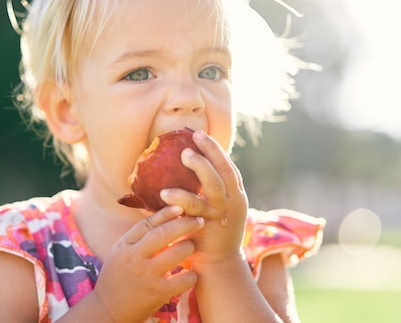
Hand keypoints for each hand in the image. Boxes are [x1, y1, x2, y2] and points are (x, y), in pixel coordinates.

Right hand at [93, 205, 204, 322]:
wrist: (108, 311)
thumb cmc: (117, 278)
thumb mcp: (120, 253)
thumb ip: (137, 237)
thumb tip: (162, 217)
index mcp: (124, 246)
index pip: (148, 223)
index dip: (166, 213)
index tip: (181, 207)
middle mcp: (135, 258)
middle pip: (164, 233)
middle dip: (185, 224)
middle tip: (199, 220)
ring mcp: (147, 276)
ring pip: (177, 253)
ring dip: (189, 247)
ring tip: (192, 246)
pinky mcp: (158, 293)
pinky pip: (183, 279)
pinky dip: (191, 275)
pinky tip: (191, 274)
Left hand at [160, 130, 247, 265]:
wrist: (219, 265)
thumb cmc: (211, 233)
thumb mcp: (215, 209)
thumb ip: (206, 191)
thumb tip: (185, 168)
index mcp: (236, 195)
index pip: (229, 167)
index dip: (217, 150)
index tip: (201, 134)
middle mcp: (234, 201)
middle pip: (226, 170)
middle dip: (212, 151)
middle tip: (196, 136)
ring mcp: (223, 214)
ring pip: (215, 185)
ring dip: (201, 167)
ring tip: (184, 155)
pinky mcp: (210, 226)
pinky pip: (194, 209)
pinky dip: (180, 198)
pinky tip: (164, 192)